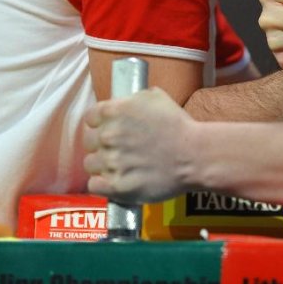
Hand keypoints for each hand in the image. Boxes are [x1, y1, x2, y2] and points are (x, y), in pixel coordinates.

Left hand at [83, 88, 193, 202]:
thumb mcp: (156, 97)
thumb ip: (132, 99)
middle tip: (117, 149)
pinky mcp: (116, 185)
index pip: (90, 118)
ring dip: (102, 165)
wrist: (194, 155)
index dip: (99, 124)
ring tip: (120, 167)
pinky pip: (94, 185)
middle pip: (88, 142)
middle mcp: (108, 135)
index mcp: (114, 111)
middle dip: (100, 145)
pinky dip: (102, 184)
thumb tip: (122, 104)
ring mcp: (111, 161)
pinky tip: (115, 181)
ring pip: (90, 164)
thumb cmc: (178, 125)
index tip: (108, 129)